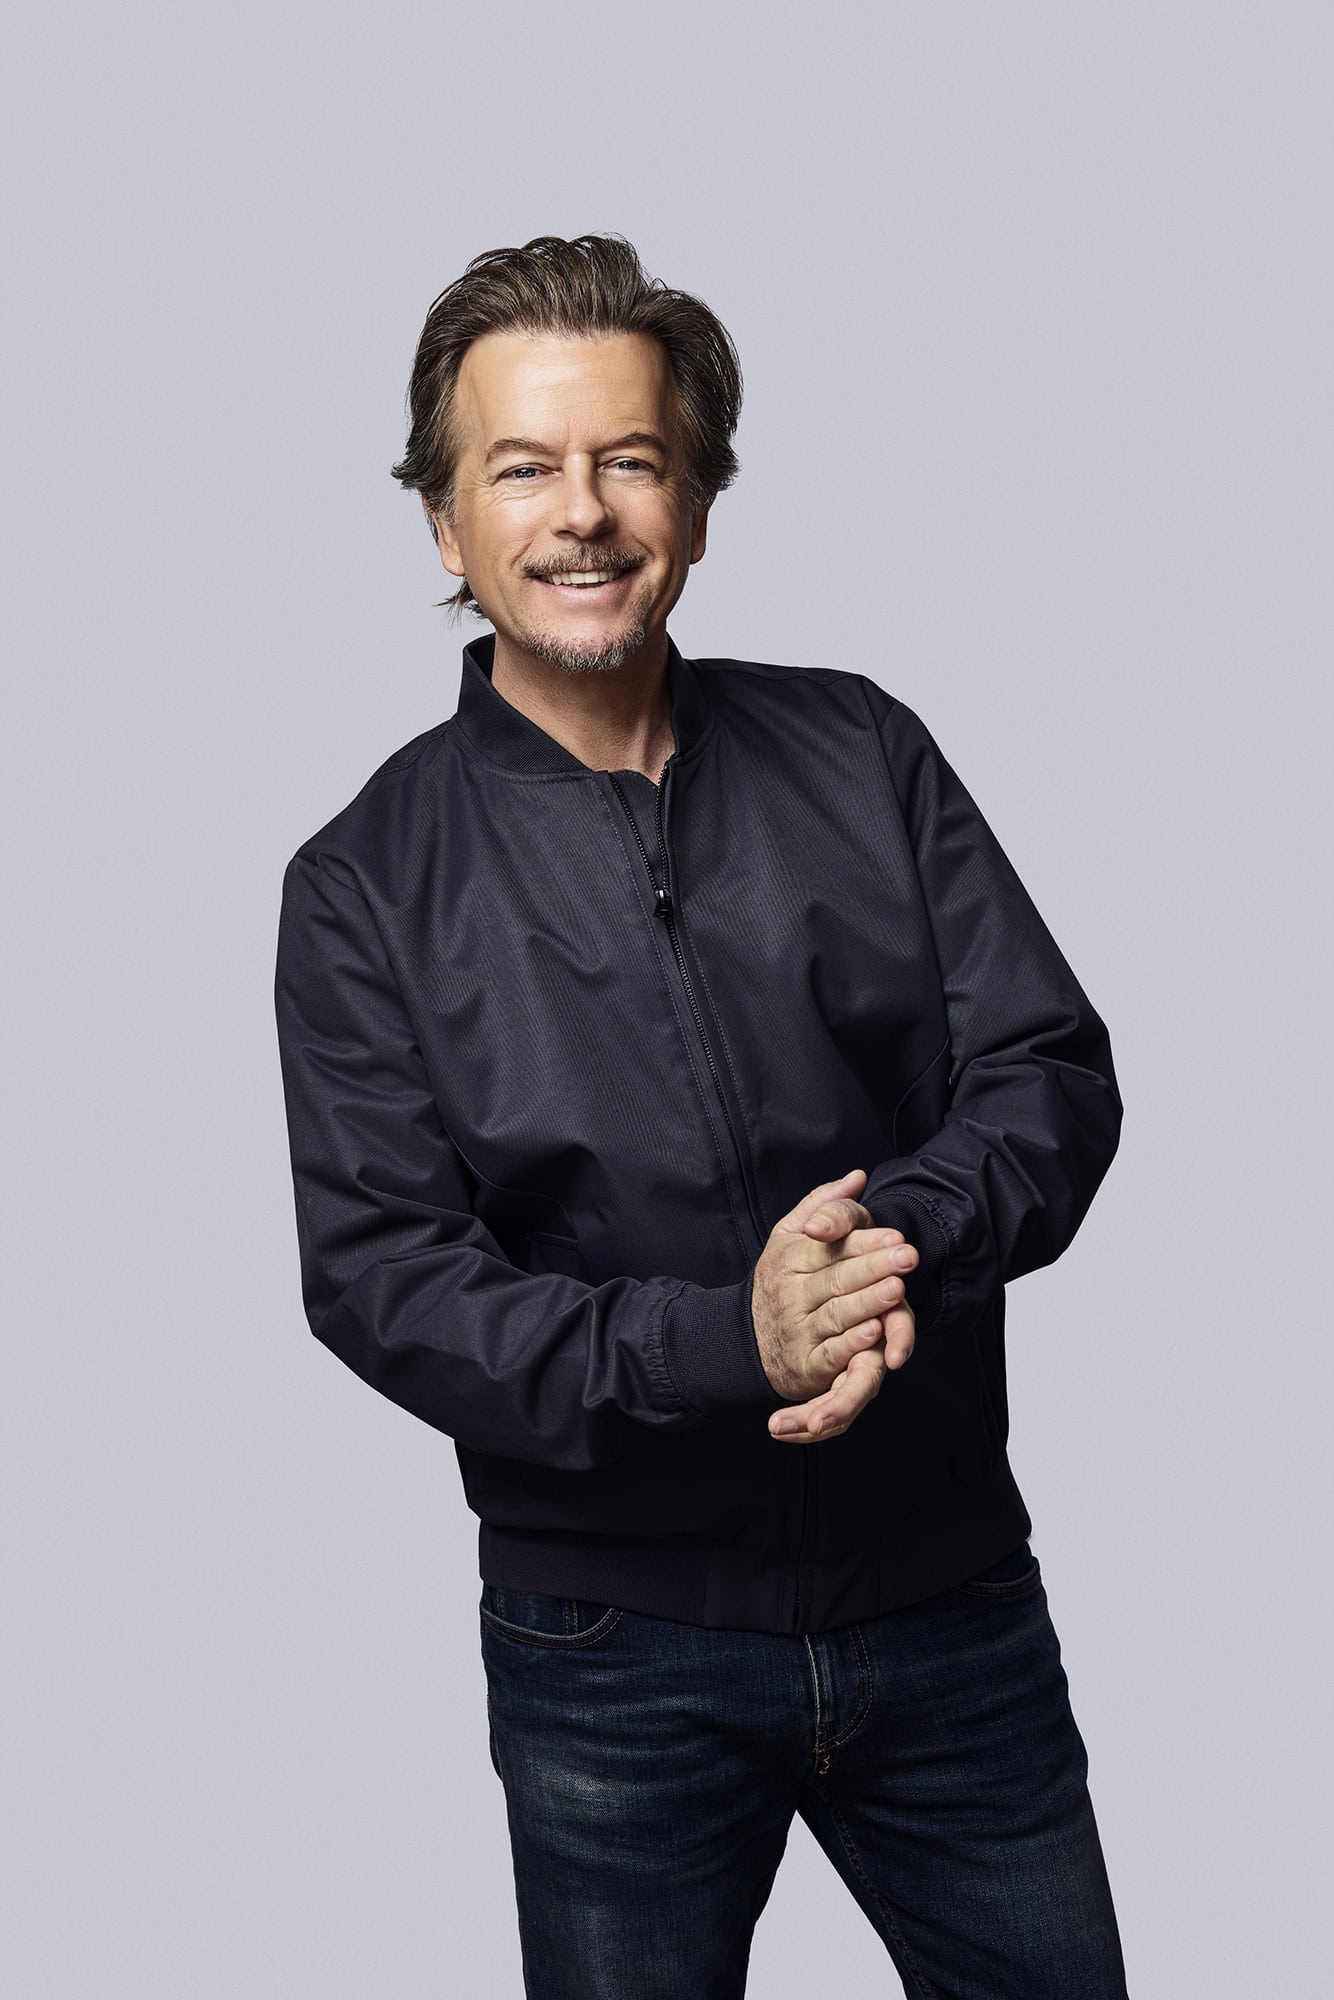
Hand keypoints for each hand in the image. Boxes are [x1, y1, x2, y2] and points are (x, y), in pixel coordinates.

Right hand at [751, 1170, 917, 1443]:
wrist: (746, 1342)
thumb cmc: (780, 1281)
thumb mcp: (788, 1236)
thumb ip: (823, 1204)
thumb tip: (858, 1177)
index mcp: (788, 1259)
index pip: (829, 1248)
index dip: (864, 1243)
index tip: (896, 1237)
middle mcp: (791, 1295)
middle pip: (837, 1279)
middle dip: (874, 1267)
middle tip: (907, 1257)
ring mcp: (798, 1331)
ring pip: (837, 1314)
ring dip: (868, 1302)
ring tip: (896, 1289)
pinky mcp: (808, 1364)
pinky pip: (832, 1353)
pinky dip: (852, 1344)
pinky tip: (874, 1331)